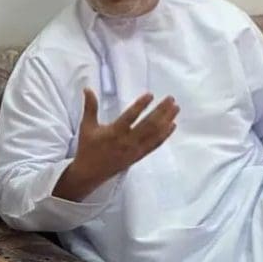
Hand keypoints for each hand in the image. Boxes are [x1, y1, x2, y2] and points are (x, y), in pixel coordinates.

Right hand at [53, 89, 178, 201]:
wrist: (90, 172)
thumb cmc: (88, 147)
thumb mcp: (87, 126)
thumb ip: (90, 107)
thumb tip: (87, 89)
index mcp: (114, 132)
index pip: (130, 117)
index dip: (140, 106)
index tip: (150, 95)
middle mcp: (127, 141)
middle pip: (148, 125)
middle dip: (161, 111)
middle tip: (171, 99)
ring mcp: (135, 150)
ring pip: (154, 134)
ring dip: (166, 120)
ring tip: (175, 108)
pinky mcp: (139, 156)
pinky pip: (155, 145)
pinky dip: (165, 135)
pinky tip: (172, 125)